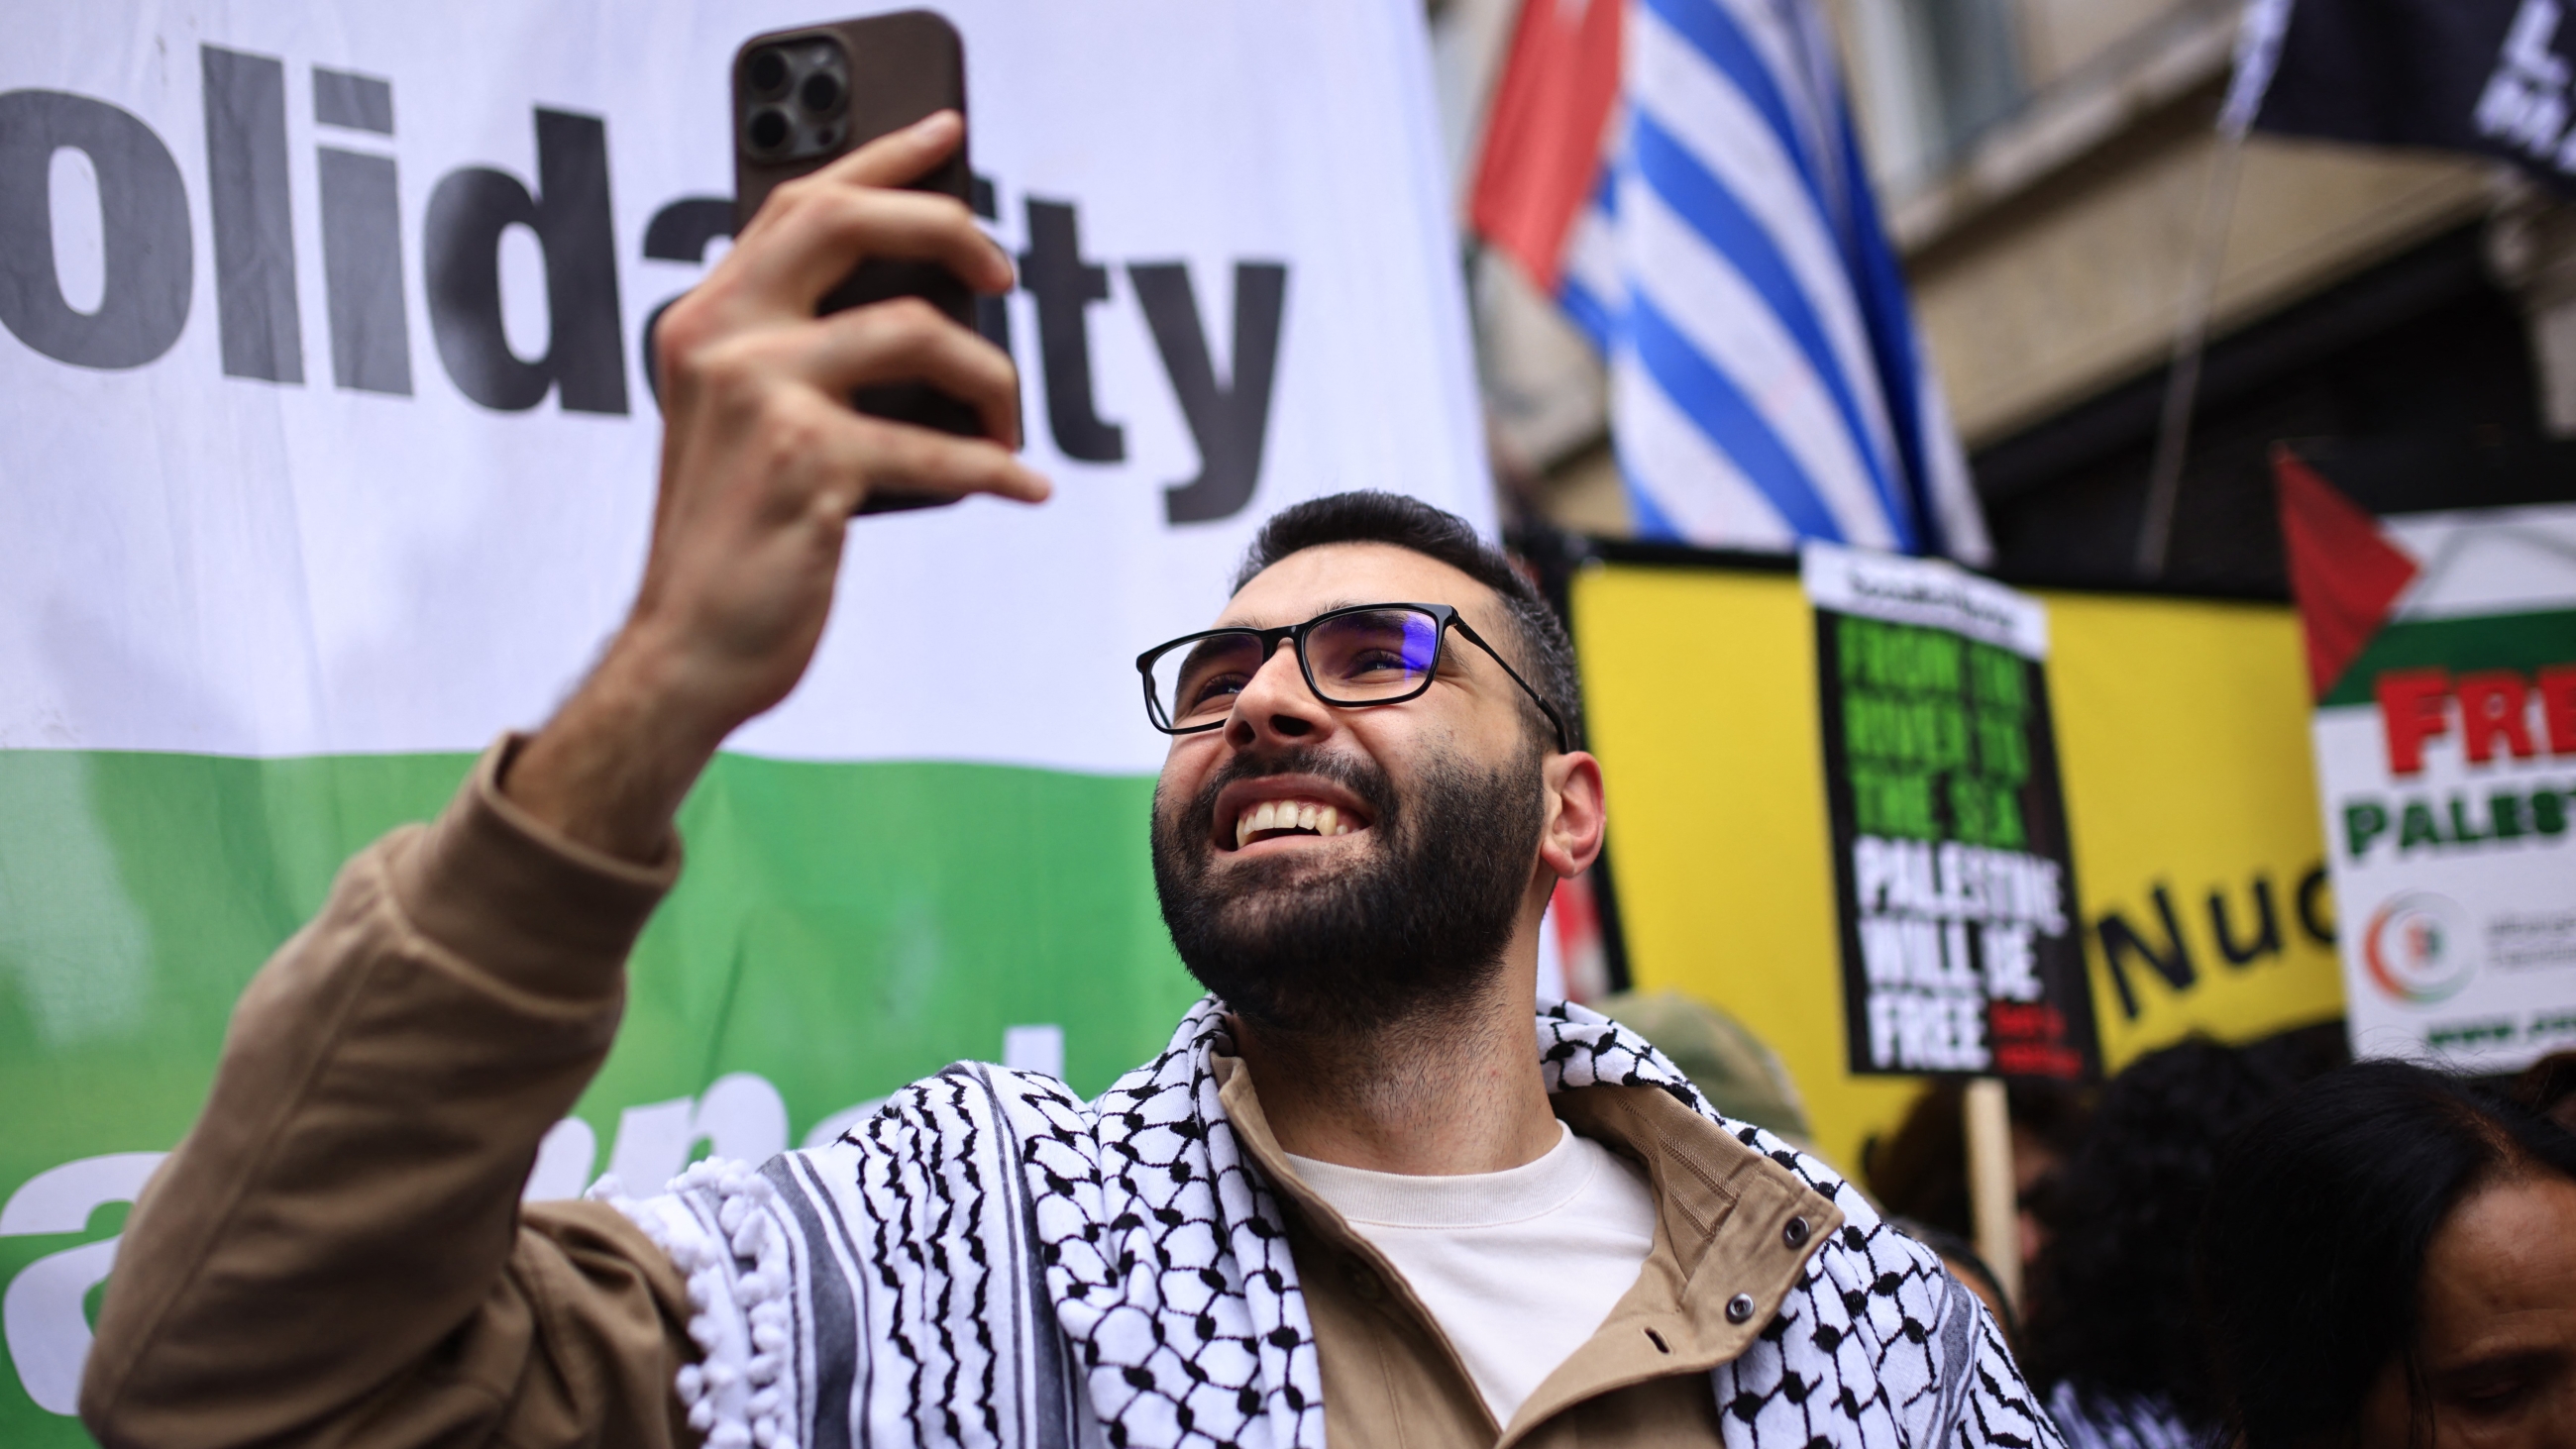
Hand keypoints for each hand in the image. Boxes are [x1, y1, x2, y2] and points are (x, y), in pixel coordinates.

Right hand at [509, 112, 1047, 859]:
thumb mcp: (751, 427)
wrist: (688, 649)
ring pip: (922, 336)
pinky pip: (940, 450)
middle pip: (849, 224)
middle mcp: (721, 340)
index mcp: (705, 322)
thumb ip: (803, 355)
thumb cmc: (736, 541)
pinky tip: (1025, 488)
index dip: (880, 159)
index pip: (797, 202)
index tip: (948, 133)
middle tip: (1005, 271)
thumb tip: (934, 306)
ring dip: (992, 386)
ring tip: (1008, 428)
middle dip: (948, 229)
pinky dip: (997, 471)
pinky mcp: (806, 463)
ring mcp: (760, 396)